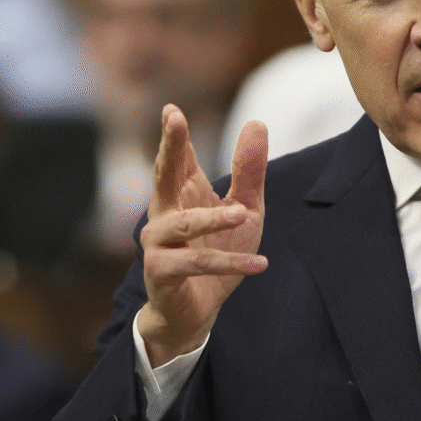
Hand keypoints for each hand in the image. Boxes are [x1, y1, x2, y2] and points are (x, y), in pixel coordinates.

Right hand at [137, 104, 268, 366]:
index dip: (175, 134)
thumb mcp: (244, 210)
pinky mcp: (164, 274)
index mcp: (182, 193)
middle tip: (175, 121)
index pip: (178, 158)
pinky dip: (232, 263)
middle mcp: (163, 214)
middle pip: (164, 175)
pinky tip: (261, 264)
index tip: (172, 109)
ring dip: (213, 220)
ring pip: (184, 226)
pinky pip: (200, 265)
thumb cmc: (218, 250)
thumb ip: (249, 172)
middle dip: (170, 147)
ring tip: (242, 214)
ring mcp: (159, 245)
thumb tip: (256, 122)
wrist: (198, 310)